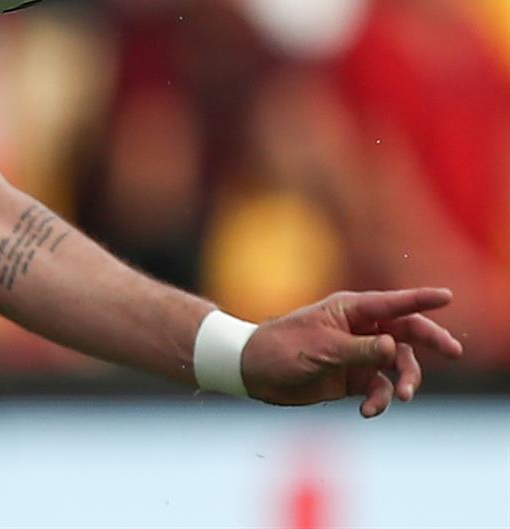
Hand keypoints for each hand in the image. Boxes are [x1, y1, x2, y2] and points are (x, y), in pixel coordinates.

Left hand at [241, 288, 463, 416]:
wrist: (254, 372)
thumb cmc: (282, 349)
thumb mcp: (322, 349)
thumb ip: (359, 349)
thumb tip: (392, 347)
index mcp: (350, 310)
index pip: (392, 303)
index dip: (421, 299)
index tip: (447, 296)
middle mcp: (359, 329)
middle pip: (406, 333)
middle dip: (430, 341)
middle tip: (454, 351)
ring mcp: (358, 354)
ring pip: (397, 365)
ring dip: (405, 381)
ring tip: (401, 397)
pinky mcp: (353, 378)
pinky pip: (379, 389)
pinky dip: (379, 402)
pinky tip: (366, 412)